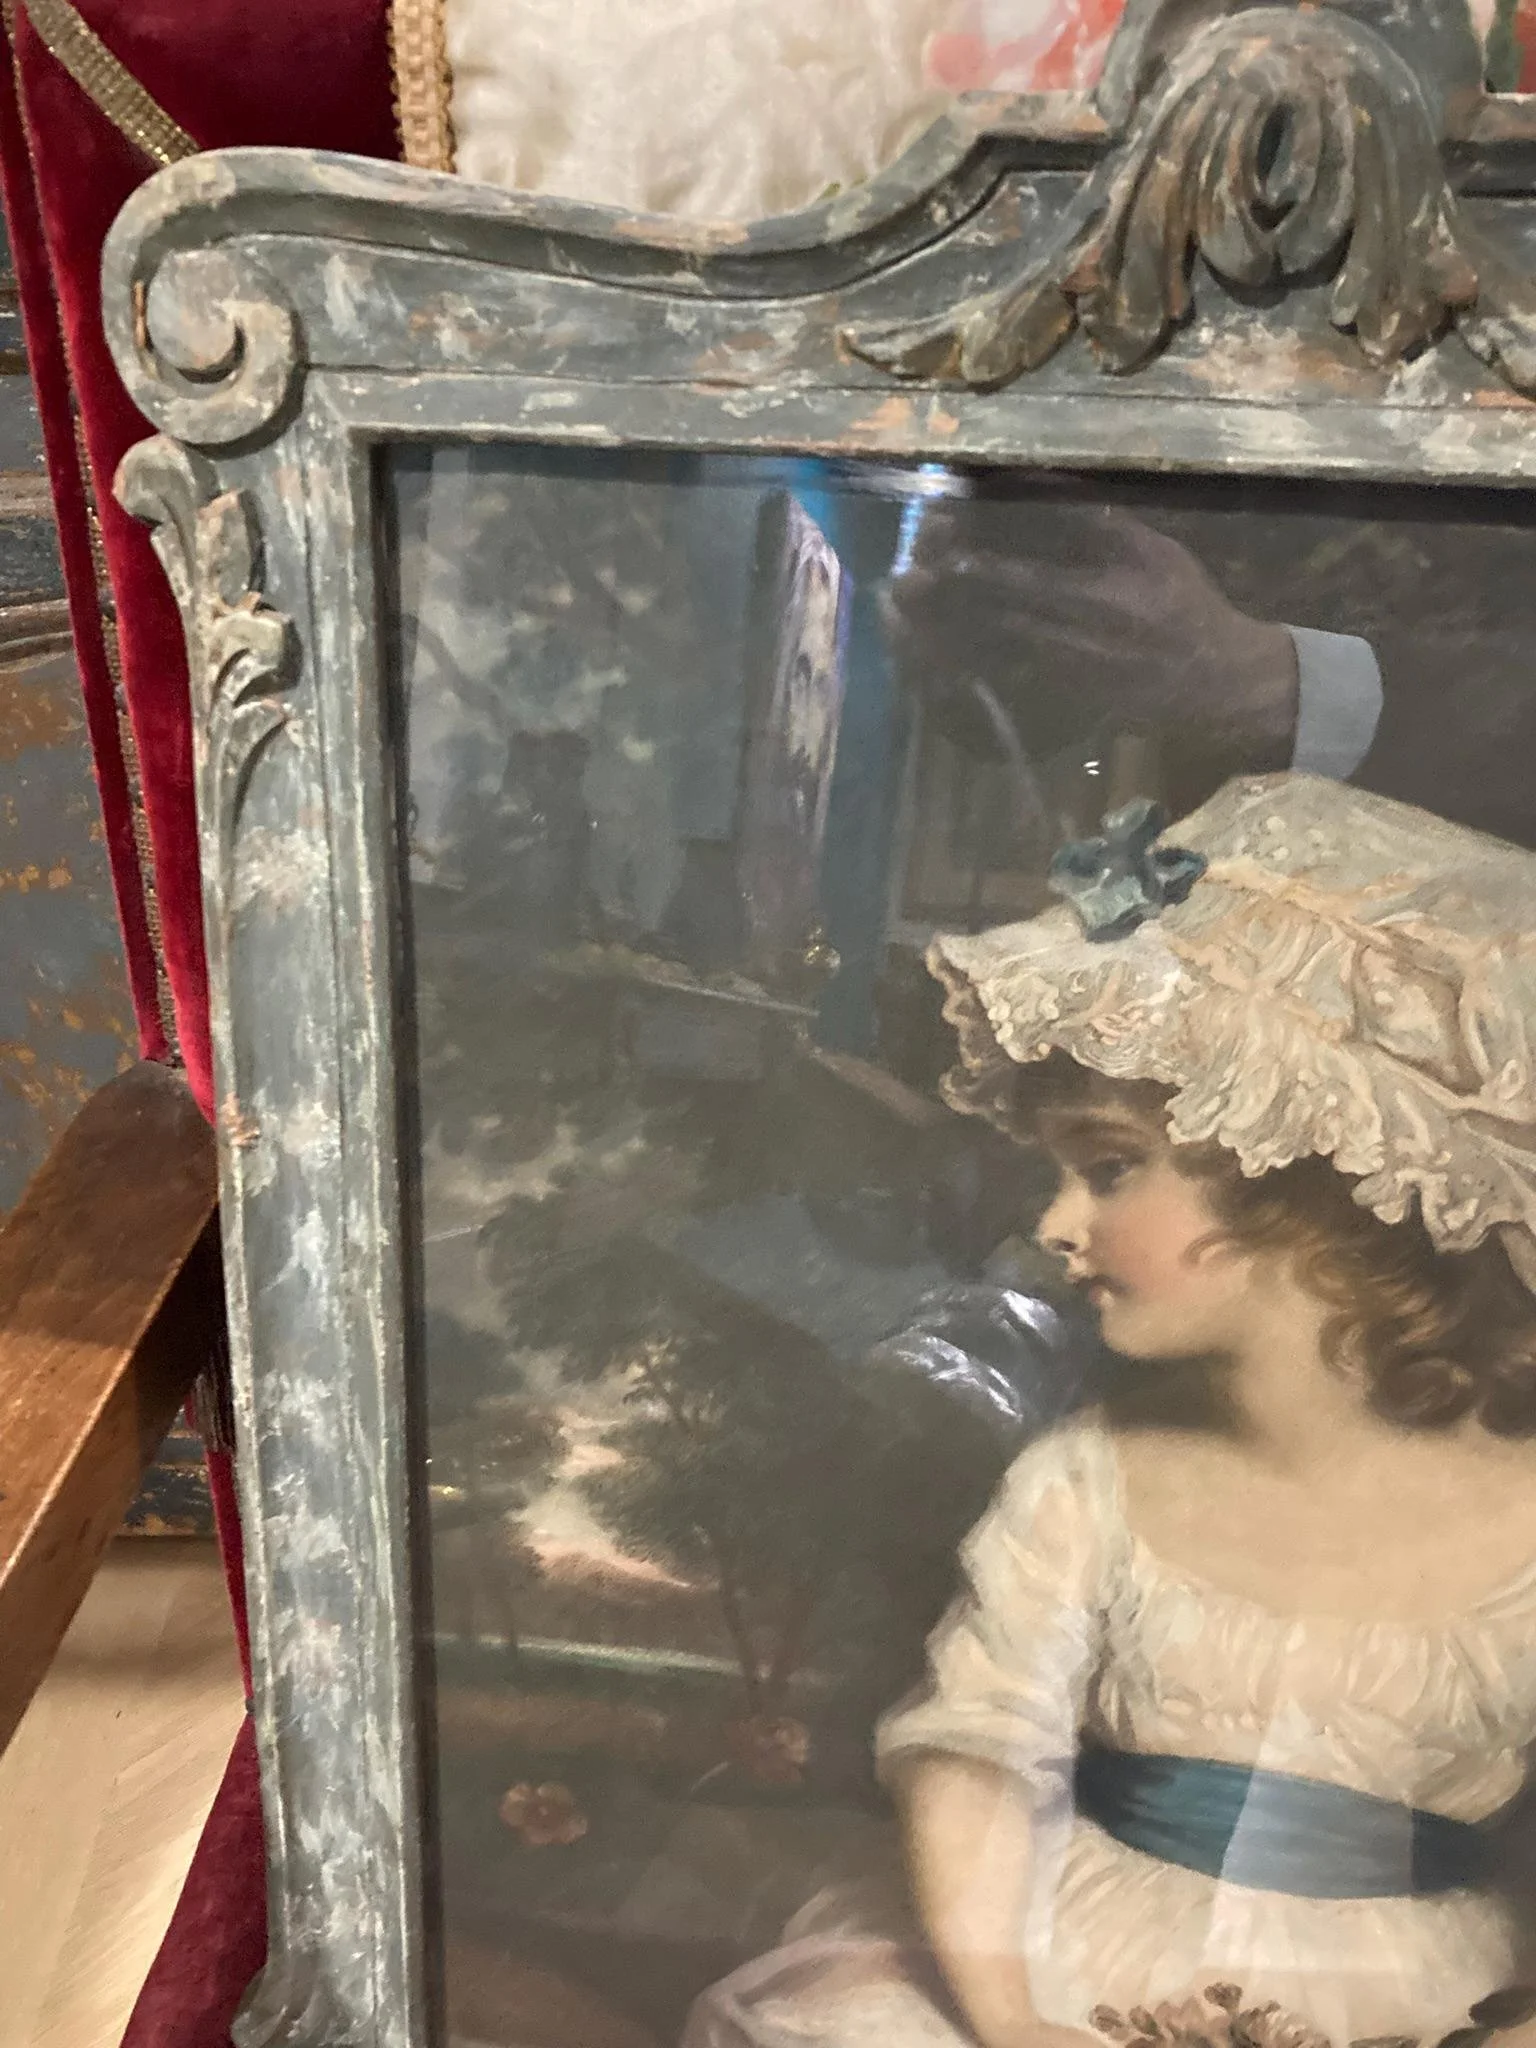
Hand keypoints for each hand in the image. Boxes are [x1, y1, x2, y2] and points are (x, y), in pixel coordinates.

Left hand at [883, 495, 1299, 786]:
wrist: (1216, 681)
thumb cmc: (1186, 605)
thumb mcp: (1154, 550)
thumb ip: (1099, 522)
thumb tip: (1043, 487)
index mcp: (1100, 595)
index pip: (1026, 579)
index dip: (979, 569)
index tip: (941, 554)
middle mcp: (1078, 638)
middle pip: (999, 620)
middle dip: (952, 605)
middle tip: (907, 586)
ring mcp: (1069, 675)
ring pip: (998, 655)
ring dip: (954, 638)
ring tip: (911, 622)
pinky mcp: (1067, 702)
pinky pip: (1014, 690)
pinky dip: (977, 675)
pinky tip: (944, 665)